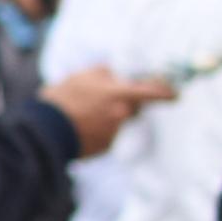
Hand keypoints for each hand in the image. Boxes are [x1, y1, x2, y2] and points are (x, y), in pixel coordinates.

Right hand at [40, 67, 168, 158]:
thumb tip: (112, 75)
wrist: (46, 131)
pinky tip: (79, 127)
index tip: (175, 94)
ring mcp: (115, 132)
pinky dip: (96, 130)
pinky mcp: (105, 146)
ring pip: (117, 121)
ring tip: (80, 114)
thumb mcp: (80, 76)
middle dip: (122, 102)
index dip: (166, 92)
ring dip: (105, 117)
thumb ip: (103, 73)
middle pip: (132, 107)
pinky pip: (106, 135)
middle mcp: (122, 115)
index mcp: (119, 95)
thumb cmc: (64, 100)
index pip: (152, 92)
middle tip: (100, 100)